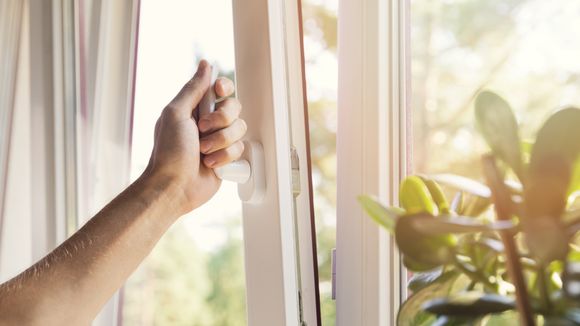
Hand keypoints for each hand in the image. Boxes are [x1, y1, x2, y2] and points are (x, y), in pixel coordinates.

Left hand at [144, 60, 246, 214]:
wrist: (174, 186)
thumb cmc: (169, 151)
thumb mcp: (176, 113)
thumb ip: (193, 89)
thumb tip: (205, 65)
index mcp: (195, 108)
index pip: (220, 88)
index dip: (224, 88)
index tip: (219, 92)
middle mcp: (209, 122)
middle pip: (234, 107)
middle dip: (221, 120)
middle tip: (202, 130)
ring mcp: (219, 140)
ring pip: (240, 129)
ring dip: (221, 141)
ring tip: (203, 152)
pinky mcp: (227, 158)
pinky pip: (240, 149)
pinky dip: (225, 157)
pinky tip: (210, 164)